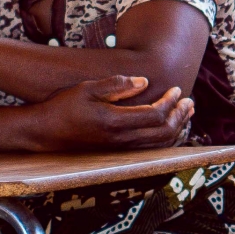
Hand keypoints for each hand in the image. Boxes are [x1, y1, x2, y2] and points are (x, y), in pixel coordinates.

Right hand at [30, 76, 193, 150]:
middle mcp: (120, 140)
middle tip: (189, 101)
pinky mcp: (117, 151)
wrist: (45, 132)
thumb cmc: (64, 106)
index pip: (155, 116)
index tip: (177, 89)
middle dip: (180, 116)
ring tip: (186, 113)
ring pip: (158, 144)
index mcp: (115, 122)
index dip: (170, 103)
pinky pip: (150, 148)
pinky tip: (168, 125)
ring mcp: (120, 148)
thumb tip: (145, 82)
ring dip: (176, 128)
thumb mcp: (88, 88)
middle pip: (163, 133)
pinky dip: (165, 137)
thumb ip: (117, 85)